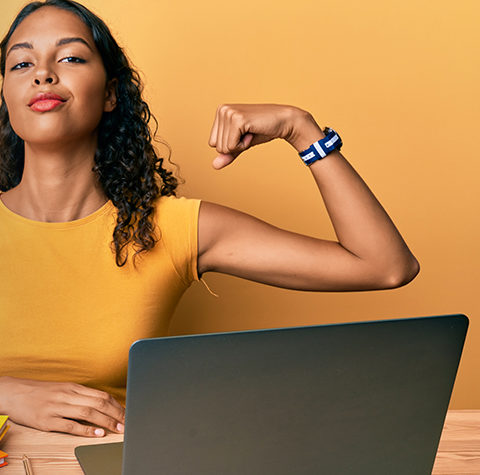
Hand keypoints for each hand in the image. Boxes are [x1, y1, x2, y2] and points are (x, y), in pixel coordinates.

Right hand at [0, 376, 124, 436]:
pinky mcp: (47, 420)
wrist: (14, 392)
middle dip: (116, 414)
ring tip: (117, 429)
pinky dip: (85, 430)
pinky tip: (96, 434)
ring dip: (106, 421)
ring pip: (88, 413)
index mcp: (74, 387)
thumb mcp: (63, 389)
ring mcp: (58, 407)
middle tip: (127, 423)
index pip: (101, 395)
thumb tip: (101, 405)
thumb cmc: (41, 392)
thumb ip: (80, 396)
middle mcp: (68, 395)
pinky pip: (70, 425)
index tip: (127, 413)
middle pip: (98, 403)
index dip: (116, 405)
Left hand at [208, 103, 304, 168]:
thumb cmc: (262, 131)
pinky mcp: (237, 120)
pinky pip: (232, 146)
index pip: (212, 143)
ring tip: (251, 132)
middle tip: (249, 133)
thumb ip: (228, 153)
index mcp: (220, 112)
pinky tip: (252, 132)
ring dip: (241, 145)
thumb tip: (214, 166)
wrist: (283, 122)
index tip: (243, 134)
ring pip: (224, 148)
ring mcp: (229, 113)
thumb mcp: (241, 144)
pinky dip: (244, 145)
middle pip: (217, 146)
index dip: (230, 145)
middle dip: (235, 146)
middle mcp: (222, 110)